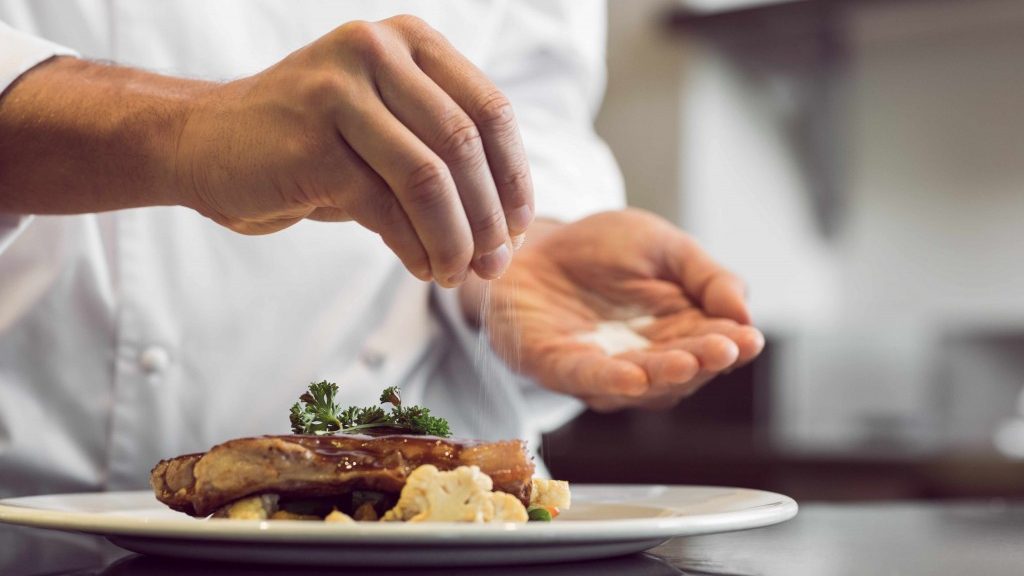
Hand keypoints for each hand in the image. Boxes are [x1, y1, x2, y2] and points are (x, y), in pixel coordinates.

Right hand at [175, 16, 531, 284]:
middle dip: (489, 217)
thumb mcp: (385, 128)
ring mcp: (339, 92)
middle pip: (464, 145)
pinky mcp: (310, 142)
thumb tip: (507, 229)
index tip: (519, 228)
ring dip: (454, 239)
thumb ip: (441, 155)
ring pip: (429, 178)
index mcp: (407, 41)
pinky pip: (384, 207)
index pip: (490, 111)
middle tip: (495, 265)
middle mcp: (376, 51)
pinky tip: (421, 267)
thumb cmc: (310, 144)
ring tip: (456, 274)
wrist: (204, 142)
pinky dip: (413, 246)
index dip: (514, 177)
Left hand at [467, 209, 763, 411]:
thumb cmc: (599, 247)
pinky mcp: (556, 367)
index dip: (732, 345)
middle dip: (703, 361)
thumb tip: (745, 312)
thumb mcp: (664, 246)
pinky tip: (633, 377)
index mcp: (677, 331)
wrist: (529, 241)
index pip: (713, 345)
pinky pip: (584, 379)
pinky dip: (608, 380)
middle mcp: (644, 359)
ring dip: (662, 376)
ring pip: (639, 383)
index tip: (749, 339)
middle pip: (682, 371)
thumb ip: (706, 276)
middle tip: (724, 350)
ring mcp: (601, 370)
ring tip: (686, 362)